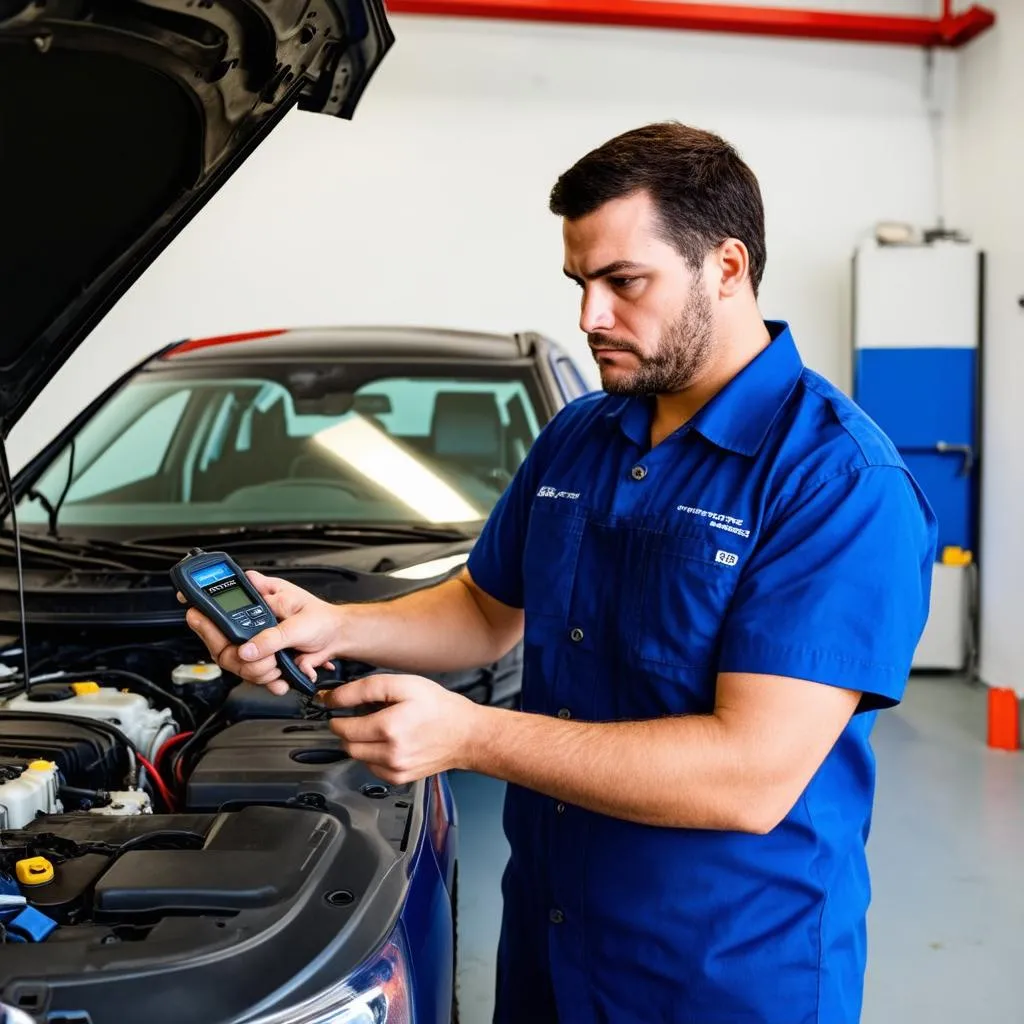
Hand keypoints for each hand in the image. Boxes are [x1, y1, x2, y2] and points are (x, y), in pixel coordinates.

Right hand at [180, 571, 341, 695]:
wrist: (337, 638)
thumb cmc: (321, 618)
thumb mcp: (298, 622)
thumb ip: (271, 637)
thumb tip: (247, 649)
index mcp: (256, 601)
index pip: (218, 608)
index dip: (201, 614)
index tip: (196, 616)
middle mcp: (250, 622)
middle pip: (222, 645)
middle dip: (242, 658)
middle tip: (267, 658)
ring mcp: (255, 644)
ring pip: (236, 665)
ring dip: (259, 671)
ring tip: (280, 664)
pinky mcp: (263, 660)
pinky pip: (253, 677)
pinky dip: (269, 682)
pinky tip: (281, 679)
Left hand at [323, 674, 483, 784]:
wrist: (466, 734)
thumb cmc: (439, 707)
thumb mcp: (403, 684)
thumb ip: (365, 688)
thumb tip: (334, 698)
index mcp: (389, 728)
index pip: (343, 727)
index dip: (337, 713)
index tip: (336, 705)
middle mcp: (390, 753)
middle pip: (347, 744)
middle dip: (348, 727)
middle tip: (364, 713)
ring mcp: (395, 769)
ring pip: (357, 756)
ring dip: (360, 741)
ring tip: (381, 726)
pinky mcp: (399, 778)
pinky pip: (371, 766)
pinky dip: (372, 753)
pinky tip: (389, 741)